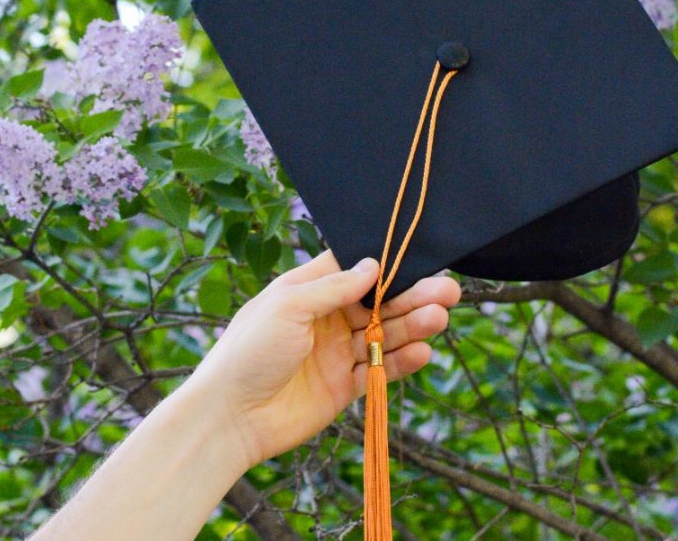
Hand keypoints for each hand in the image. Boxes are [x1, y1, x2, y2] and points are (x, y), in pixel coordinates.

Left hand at [186, 251, 460, 467]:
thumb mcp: (288, 306)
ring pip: (383, 334)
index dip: (385, 265)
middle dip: (412, 296)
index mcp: (306, 292)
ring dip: (412, 326)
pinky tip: (423, 351)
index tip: (418, 258)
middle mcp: (324, 319)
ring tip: (439, 318)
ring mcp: (335, 353)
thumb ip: (333, 287)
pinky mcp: (342, 387)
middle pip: (377, 303)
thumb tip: (373, 265)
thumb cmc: (248, 352)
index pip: (353, 270)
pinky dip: (402, 360)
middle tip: (447, 291)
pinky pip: (379, 370)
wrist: (229, 418)